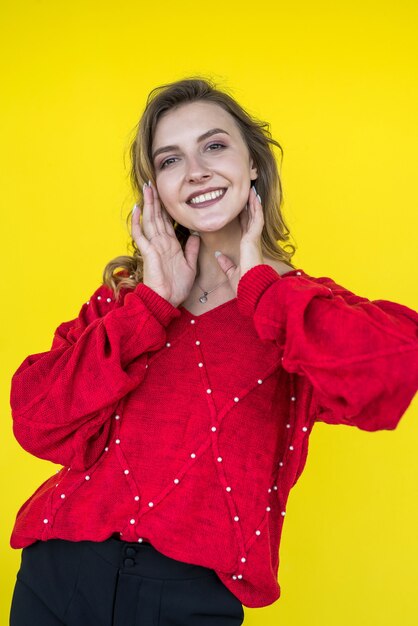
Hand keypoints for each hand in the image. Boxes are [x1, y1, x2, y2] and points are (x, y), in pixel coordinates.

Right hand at [131, 182, 199, 306]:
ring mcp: (153, 247)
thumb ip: (192, 250)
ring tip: (146, 189)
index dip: (165, 208)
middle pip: (157, 217)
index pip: (167, 222)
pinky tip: (138, 209)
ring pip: (149, 221)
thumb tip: (196, 235)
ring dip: (148, 205)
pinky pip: (141, 234)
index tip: (165, 194)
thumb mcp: (190, 266)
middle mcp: (160, 243)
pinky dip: (138, 221)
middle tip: (152, 184)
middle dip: (155, 200)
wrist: (167, 301)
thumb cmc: (177, 287)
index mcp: (170, 245)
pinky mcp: (148, 252)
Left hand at [214, 186, 264, 294]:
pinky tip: (254, 196)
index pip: (244, 228)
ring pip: (255, 215)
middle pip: (251, 219)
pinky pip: (257, 218)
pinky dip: (256, 207)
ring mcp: (254, 238)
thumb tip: (218, 255)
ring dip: (253, 203)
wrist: (249, 286)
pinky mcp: (254, 237)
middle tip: (247, 194)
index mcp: (247, 248)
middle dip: (249, 206)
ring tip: (251, 190)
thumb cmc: (243, 283)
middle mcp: (252, 241)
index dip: (243, 217)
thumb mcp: (230, 272)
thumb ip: (225, 263)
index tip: (239, 208)